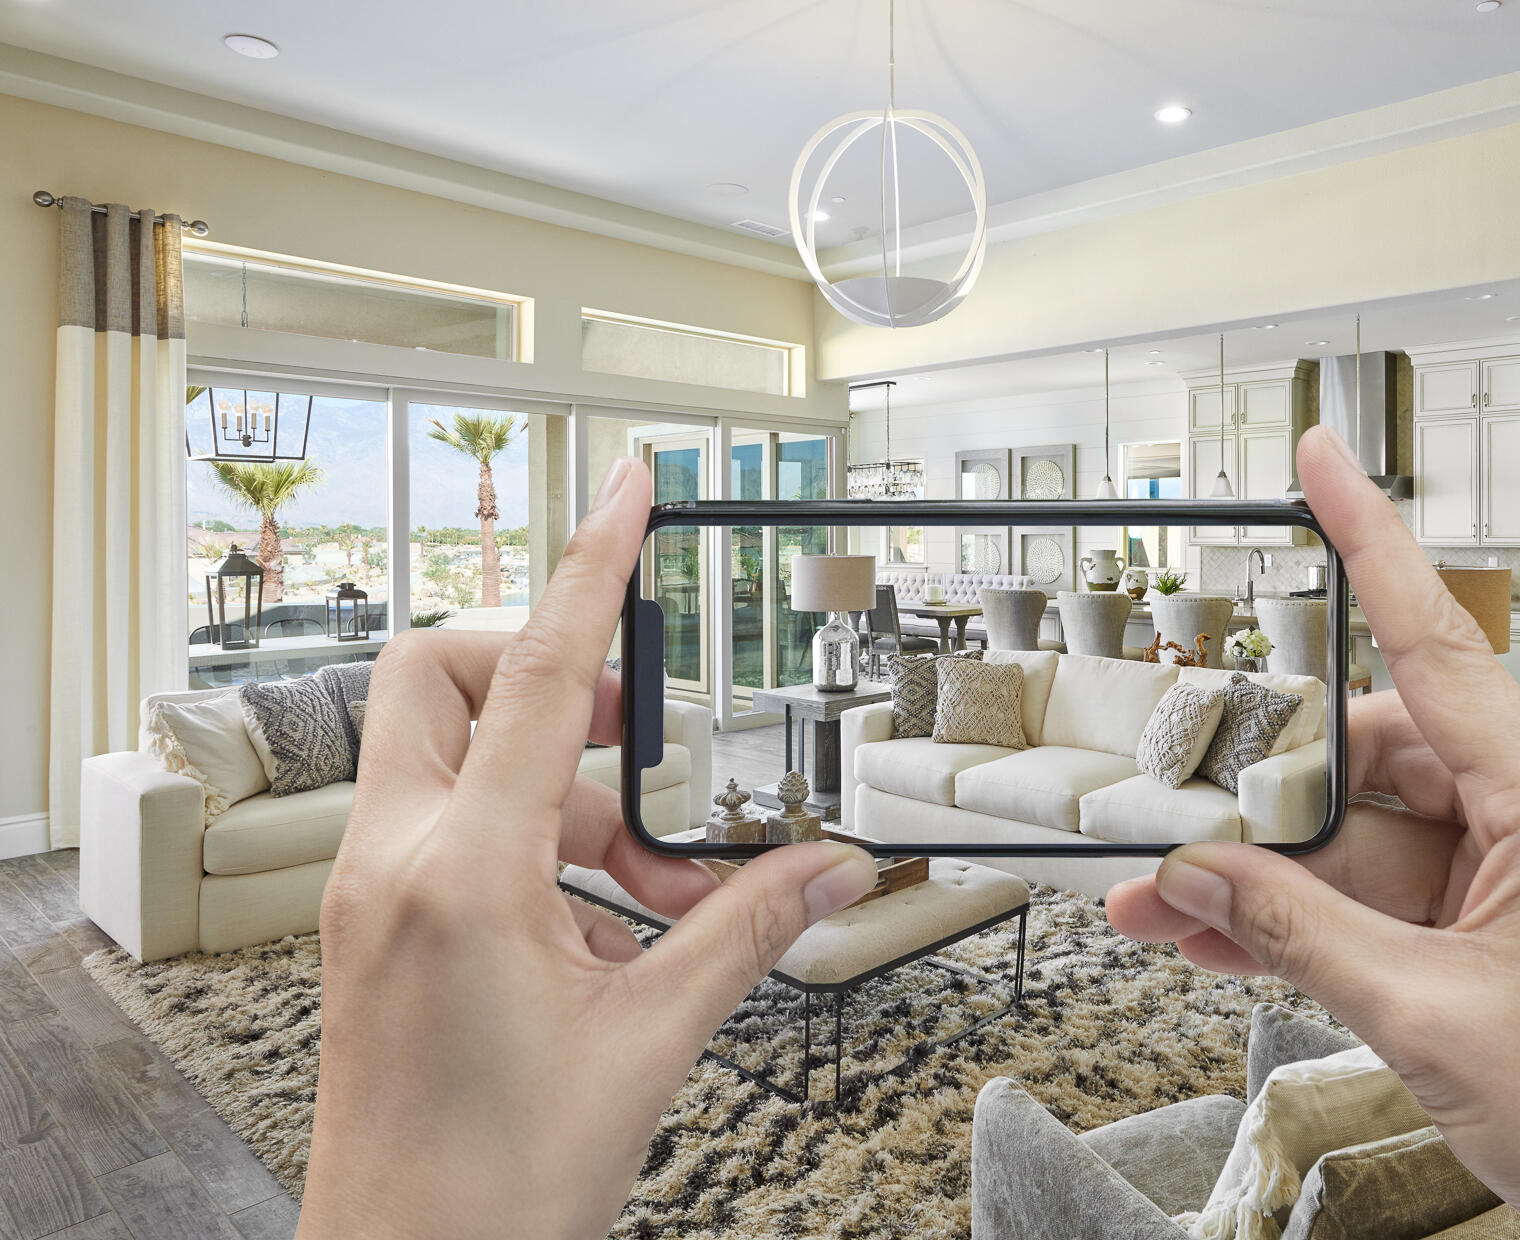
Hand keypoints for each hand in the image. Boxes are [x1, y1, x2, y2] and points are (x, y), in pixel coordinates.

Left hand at [298, 457, 877, 1239]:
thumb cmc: (493, 1187)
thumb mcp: (650, 1043)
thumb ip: (746, 932)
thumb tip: (830, 870)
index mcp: (461, 877)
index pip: (541, 678)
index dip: (594, 569)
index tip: (624, 491)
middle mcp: (394, 865)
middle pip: (449, 677)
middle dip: (553, 674)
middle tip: (647, 734)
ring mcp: (372, 894)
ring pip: (454, 754)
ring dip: (568, 787)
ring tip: (660, 884)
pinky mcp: (375, 925)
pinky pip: (450, 824)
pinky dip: (536, 840)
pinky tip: (610, 927)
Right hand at [1107, 426, 1519, 1239]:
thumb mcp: (1421, 1017)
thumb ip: (1292, 932)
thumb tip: (1199, 876)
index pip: (1443, 648)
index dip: (1374, 544)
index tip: (1326, 462)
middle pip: (1377, 762)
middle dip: (1263, 797)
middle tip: (1171, 821)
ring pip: (1370, 841)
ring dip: (1269, 875)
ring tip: (1165, 902)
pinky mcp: (1513, 931)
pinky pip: (1393, 898)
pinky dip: (1314, 917)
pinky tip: (1223, 934)